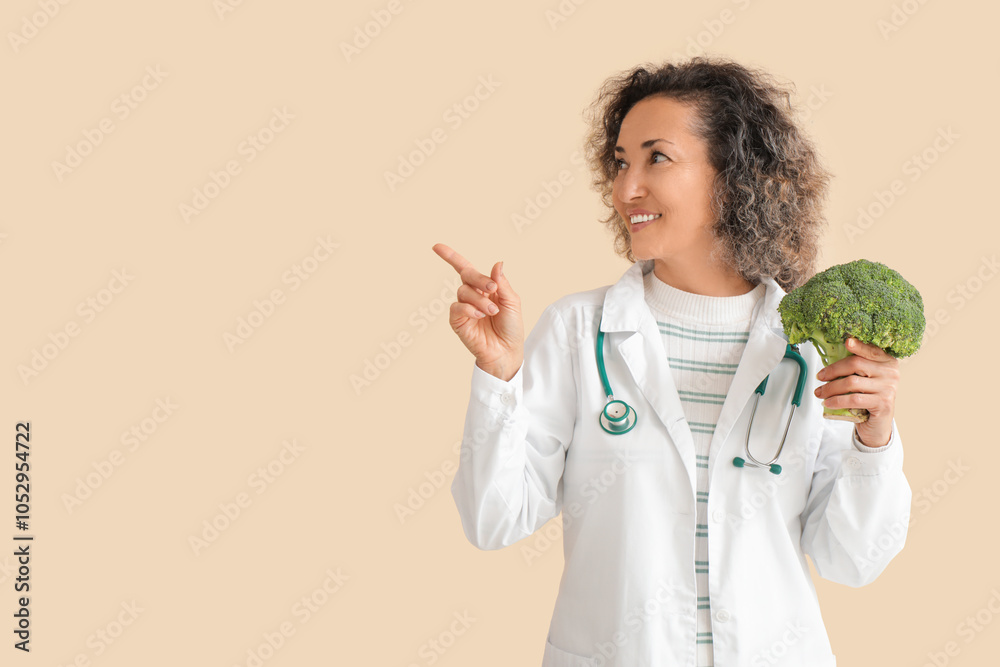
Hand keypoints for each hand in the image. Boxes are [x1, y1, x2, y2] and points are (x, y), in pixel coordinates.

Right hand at [431, 243, 523, 380]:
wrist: (506, 351)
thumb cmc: (511, 327)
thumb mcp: (512, 302)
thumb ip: (502, 283)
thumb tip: (497, 263)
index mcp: (485, 287)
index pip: (466, 269)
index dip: (451, 256)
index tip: (436, 246)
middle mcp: (472, 295)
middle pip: (466, 275)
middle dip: (479, 279)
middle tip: (492, 288)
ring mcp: (464, 308)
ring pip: (463, 291)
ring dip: (479, 299)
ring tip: (492, 311)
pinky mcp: (457, 321)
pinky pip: (456, 307)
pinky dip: (468, 308)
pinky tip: (479, 315)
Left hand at [813, 337, 898, 447]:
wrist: (878, 425)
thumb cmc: (868, 399)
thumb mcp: (864, 380)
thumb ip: (855, 369)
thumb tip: (830, 360)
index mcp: (887, 362)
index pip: (870, 350)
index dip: (858, 346)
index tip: (847, 342)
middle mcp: (890, 373)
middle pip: (855, 364)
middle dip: (833, 371)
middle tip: (820, 377)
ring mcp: (888, 388)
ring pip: (851, 382)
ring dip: (830, 388)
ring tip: (820, 392)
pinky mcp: (883, 404)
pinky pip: (854, 399)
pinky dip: (837, 401)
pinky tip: (828, 403)